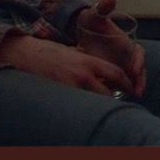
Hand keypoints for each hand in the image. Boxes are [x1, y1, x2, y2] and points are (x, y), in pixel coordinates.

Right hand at [0, 31, 134, 97]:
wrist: (28, 54)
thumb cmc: (51, 52)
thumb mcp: (75, 52)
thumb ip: (88, 61)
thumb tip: (100, 71)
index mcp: (89, 61)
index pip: (116, 73)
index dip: (126, 83)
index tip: (130, 88)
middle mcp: (83, 74)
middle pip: (107, 93)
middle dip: (113, 98)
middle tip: (117, 102)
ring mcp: (72, 86)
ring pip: (94, 101)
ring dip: (98, 104)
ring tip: (100, 105)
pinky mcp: (62, 94)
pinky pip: (78, 104)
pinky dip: (83, 106)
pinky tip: (83, 107)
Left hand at [74, 0, 147, 97]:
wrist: (81, 34)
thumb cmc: (91, 23)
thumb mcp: (95, 15)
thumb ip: (103, 8)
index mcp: (126, 43)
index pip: (139, 53)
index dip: (139, 61)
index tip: (135, 69)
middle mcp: (126, 56)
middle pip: (139, 70)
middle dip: (140, 81)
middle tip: (138, 92)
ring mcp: (119, 66)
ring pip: (130, 80)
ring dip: (132, 89)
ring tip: (130, 97)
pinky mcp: (110, 75)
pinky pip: (117, 85)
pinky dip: (117, 91)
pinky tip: (111, 99)